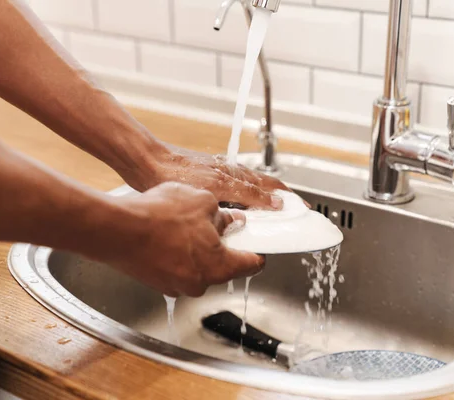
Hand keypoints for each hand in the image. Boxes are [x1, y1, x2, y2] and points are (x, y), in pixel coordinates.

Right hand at [108, 182, 264, 296]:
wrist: (116, 230)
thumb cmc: (158, 217)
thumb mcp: (202, 202)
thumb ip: (223, 215)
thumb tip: (231, 221)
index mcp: (219, 267)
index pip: (251, 265)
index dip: (256, 250)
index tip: (256, 244)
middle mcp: (200, 283)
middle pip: (222, 266)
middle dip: (220, 246)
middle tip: (212, 224)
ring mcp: (177, 286)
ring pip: (198, 268)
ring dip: (196, 250)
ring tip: (182, 226)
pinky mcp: (157, 283)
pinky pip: (176, 268)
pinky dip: (176, 255)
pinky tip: (165, 235)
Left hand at [128, 144, 290, 209]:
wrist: (150, 165)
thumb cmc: (178, 172)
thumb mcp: (219, 187)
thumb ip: (249, 194)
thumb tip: (275, 202)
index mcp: (238, 176)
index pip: (273, 188)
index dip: (290, 200)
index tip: (303, 211)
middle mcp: (231, 176)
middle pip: (263, 189)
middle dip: (279, 202)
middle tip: (292, 213)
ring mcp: (219, 179)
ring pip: (247, 193)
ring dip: (260, 204)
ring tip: (268, 217)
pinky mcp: (205, 184)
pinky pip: (231, 195)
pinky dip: (240, 205)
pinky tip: (235, 214)